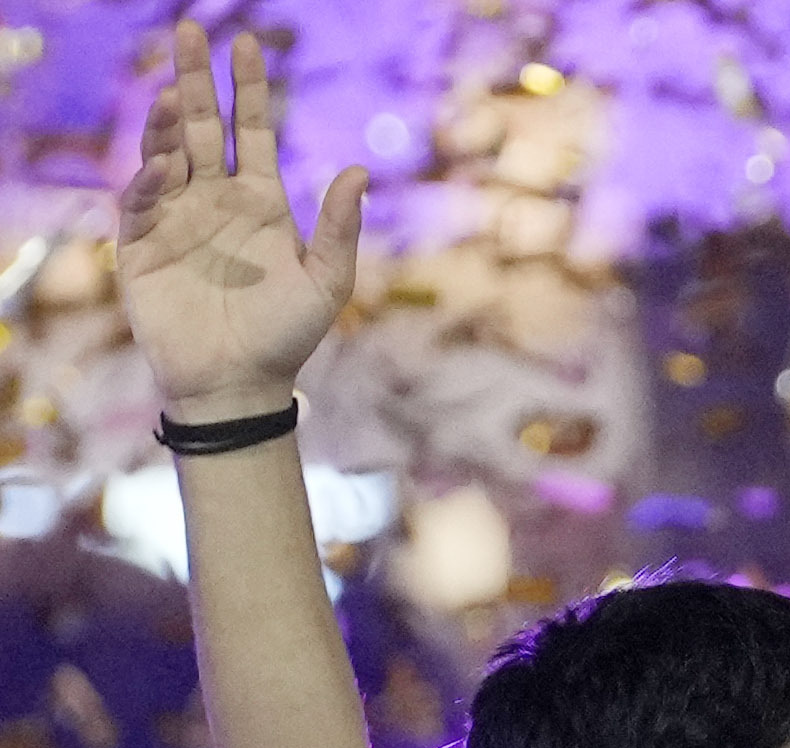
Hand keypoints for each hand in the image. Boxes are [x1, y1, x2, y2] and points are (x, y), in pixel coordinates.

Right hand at [118, 29, 363, 423]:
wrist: (239, 383)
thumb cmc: (287, 336)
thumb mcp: (327, 282)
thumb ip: (340, 228)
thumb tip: (360, 172)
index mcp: (259, 200)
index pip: (251, 130)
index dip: (247, 89)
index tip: (245, 44)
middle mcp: (214, 198)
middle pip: (200, 125)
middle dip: (193, 79)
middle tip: (188, 30)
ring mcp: (176, 216)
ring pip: (165, 152)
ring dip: (167, 122)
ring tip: (174, 94)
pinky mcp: (142, 243)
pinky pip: (141, 200)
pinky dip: (150, 179)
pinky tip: (165, 165)